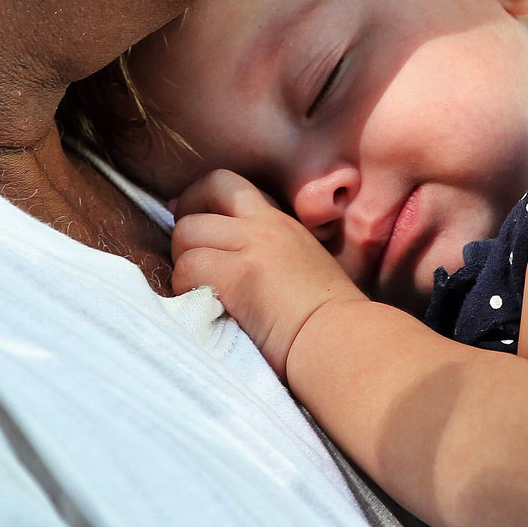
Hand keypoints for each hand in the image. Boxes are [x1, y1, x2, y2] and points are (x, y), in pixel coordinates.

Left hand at [171, 170, 366, 375]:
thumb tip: (231, 264)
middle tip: (189, 264)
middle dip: (184, 234)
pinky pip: (187, 268)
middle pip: (200, 202)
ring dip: (184, 266)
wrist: (344, 342)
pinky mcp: (237, 275)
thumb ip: (271, 255)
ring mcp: (251, 246)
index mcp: (281, 222)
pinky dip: (185, 289)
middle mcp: (265, 226)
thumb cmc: (330, 323)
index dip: (197, 198)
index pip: (225, 184)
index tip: (187, 219)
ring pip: (186, 234)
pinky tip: (205, 309)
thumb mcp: (304, 268)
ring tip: (199, 294)